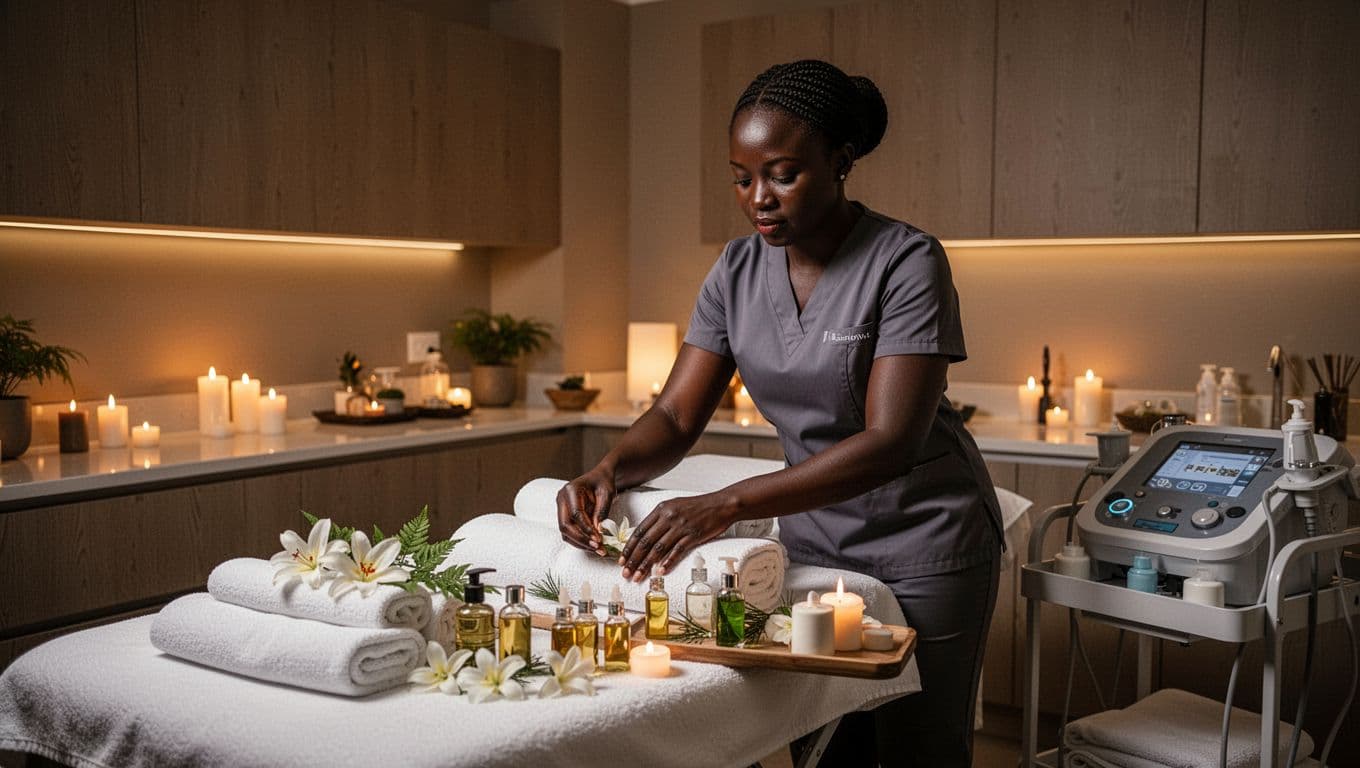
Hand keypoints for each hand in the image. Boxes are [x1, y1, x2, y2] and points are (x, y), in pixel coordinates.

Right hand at [556, 469, 614, 554]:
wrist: (599, 477)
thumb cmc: (603, 482)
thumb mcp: (607, 494)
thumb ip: (602, 512)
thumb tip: (598, 532)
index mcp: (571, 490)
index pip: (575, 514)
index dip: (587, 529)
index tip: (599, 539)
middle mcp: (562, 499)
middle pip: (565, 525)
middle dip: (582, 539)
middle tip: (598, 548)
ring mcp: (561, 508)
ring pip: (565, 532)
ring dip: (581, 543)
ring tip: (598, 550)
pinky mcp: (564, 515)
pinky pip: (568, 532)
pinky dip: (580, 541)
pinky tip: (593, 545)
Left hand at [620, 493, 735, 581]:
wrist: (722, 504)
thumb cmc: (699, 506)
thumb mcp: (675, 506)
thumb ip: (660, 518)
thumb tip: (645, 535)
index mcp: (661, 509)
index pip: (639, 531)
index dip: (629, 547)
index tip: (622, 560)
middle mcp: (668, 517)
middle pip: (646, 542)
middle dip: (633, 560)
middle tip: (626, 573)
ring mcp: (681, 526)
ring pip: (658, 549)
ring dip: (646, 565)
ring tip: (638, 577)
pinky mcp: (693, 535)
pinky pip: (677, 551)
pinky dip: (668, 562)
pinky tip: (660, 572)